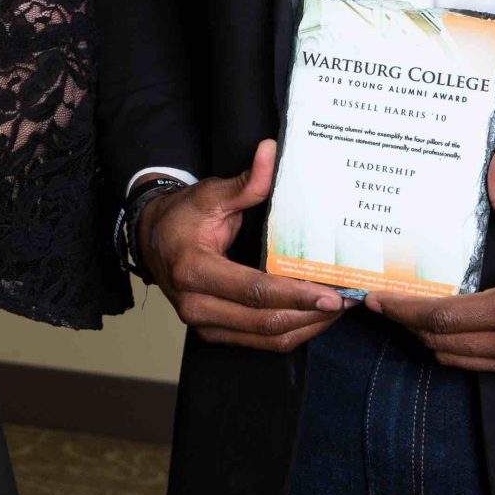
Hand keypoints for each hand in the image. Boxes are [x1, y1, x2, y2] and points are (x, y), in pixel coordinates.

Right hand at [137, 140, 347, 353]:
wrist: (150, 241)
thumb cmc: (181, 217)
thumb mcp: (210, 195)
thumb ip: (246, 182)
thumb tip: (271, 153)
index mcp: (194, 270)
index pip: (254, 290)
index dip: (295, 295)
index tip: (330, 295)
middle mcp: (196, 305)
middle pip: (266, 321)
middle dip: (310, 315)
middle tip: (345, 301)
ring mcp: (204, 325)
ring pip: (267, 338)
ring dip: (306, 327)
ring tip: (336, 311)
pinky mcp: (214, 333)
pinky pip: (260, 342)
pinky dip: (291, 333)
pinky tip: (313, 317)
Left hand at [368, 147, 494, 377]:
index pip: (444, 318)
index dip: (403, 310)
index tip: (375, 299)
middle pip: (443, 344)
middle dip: (408, 324)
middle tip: (382, 303)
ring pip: (460, 360)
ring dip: (431, 339)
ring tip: (408, 313)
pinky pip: (483, 365)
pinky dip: (458, 349)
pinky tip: (449, 326)